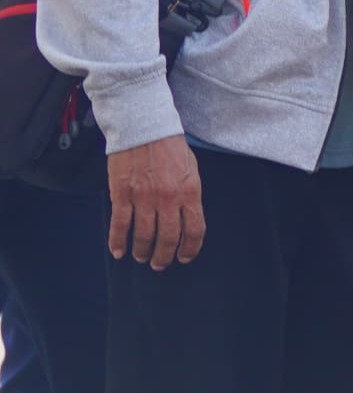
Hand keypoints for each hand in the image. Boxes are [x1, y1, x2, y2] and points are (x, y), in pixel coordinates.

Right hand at [109, 135, 203, 267]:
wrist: (144, 128)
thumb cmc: (170, 148)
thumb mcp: (191, 170)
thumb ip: (190, 195)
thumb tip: (187, 217)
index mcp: (190, 192)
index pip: (194, 230)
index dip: (190, 249)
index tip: (184, 257)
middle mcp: (169, 198)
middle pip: (168, 238)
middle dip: (164, 256)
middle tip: (160, 264)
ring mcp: (144, 198)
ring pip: (144, 235)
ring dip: (142, 250)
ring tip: (141, 257)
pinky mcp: (122, 194)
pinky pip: (120, 225)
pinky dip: (118, 241)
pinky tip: (118, 251)